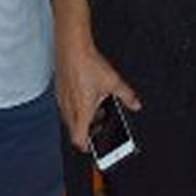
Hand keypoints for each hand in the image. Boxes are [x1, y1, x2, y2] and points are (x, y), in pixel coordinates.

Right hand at [55, 35, 140, 150]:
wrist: (72, 48)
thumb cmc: (89, 64)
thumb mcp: (114, 82)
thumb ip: (127, 96)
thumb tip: (135, 104)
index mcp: (82, 111)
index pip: (79, 140)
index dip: (87, 146)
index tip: (95, 146)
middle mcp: (69, 108)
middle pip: (75, 130)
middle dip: (88, 130)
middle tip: (100, 122)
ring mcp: (62, 100)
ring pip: (70, 118)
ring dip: (82, 117)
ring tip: (96, 105)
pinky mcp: (59, 91)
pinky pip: (67, 106)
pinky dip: (76, 106)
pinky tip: (87, 93)